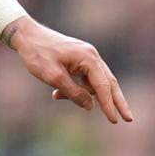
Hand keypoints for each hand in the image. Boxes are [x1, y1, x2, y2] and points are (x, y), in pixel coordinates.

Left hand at [6, 17, 133, 122]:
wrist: (26, 35)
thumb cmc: (38, 55)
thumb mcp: (54, 77)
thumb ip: (73, 92)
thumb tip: (90, 106)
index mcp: (89, 58)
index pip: (103, 86)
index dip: (109, 105)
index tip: (115, 120)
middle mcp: (92, 56)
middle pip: (109, 83)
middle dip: (116, 102)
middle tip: (128, 119)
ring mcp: (86, 56)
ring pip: (93, 82)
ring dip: (82, 94)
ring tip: (56, 96)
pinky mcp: (78, 59)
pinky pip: (83, 78)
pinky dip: (75, 88)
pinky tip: (56, 94)